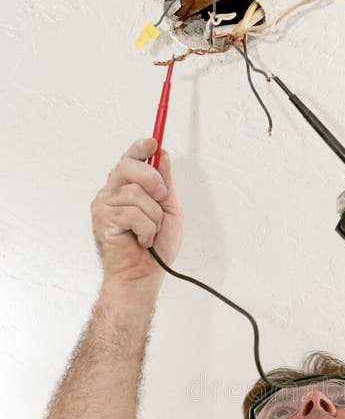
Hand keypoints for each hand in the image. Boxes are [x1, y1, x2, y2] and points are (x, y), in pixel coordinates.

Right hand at [91, 138, 183, 288]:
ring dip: (153, 217)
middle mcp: (111, 192)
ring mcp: (104, 204)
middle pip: (129, 166)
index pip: (130, 158)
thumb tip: (162, 155)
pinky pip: (132, 213)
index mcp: (126, 187)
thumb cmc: (156, 247)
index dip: (140, 147)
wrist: (143, 276)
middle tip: (161, 198)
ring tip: (150, 233)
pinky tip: (142, 241)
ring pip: (136, 194)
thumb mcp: (169, 210)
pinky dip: (146, 230)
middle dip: (152, 180)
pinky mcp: (102, 219)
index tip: (154, 142)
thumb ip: (164, 184)